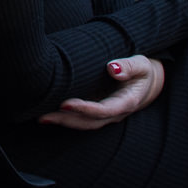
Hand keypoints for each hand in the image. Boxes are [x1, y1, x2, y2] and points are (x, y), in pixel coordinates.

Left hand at [39, 55, 164, 129]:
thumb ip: (129, 66)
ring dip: (62, 122)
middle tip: (43, 115)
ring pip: (83, 123)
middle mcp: (115, 112)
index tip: (64, 104)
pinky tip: (46, 114)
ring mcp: (105, 114)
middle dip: (66, 120)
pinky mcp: (97, 110)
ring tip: (40, 117)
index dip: (85, 109)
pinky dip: (64, 118)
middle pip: (90, 121)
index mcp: (127, 102)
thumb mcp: (142, 64)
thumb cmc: (142, 71)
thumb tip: (113, 68)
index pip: (104, 109)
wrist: (147, 82)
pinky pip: (81, 118)